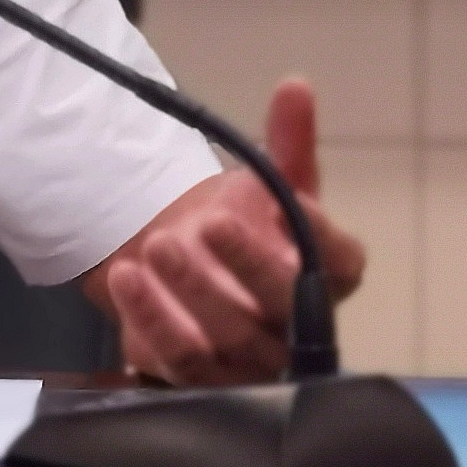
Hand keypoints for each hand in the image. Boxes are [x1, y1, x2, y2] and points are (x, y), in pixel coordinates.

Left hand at [84, 77, 368, 385]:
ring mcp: (253, 361)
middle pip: (284, 304)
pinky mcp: (204, 381)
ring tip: (158, 243)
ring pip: (228, 336)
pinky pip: (181, 361)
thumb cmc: (246, 227)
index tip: (281, 198)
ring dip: (191, 290)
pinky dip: (152, 318)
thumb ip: (287, 140)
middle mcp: (300, 325)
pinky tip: (127, 279)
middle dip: (245, 264)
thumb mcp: (270, 182)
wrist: (191, 270)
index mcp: (330, 273)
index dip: (317, 233)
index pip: (339, 261)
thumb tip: (294, 85)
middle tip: (204, 222)